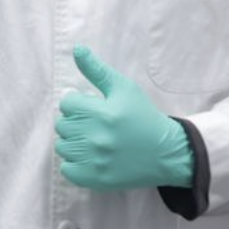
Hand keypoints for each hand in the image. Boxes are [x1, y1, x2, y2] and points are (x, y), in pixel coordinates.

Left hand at [54, 46, 192, 191]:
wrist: (166, 153)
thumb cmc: (144, 117)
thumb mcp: (124, 89)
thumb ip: (97, 70)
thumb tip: (76, 49)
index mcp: (105, 114)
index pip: (67, 104)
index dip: (77, 103)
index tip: (91, 107)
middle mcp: (98, 138)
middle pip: (62, 125)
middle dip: (75, 122)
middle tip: (94, 124)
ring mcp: (95, 161)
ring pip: (62, 147)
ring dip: (73, 142)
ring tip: (92, 140)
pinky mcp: (95, 180)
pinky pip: (67, 169)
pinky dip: (75, 163)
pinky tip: (91, 157)